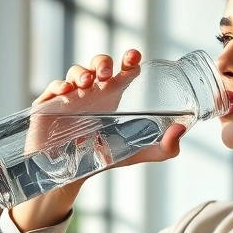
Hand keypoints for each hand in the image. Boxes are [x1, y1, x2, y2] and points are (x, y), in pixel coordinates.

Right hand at [10, 50, 186, 232]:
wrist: (75, 175)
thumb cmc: (108, 156)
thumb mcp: (140, 153)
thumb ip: (166, 147)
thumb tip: (182, 129)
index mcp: (115, 95)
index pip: (122, 69)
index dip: (128, 59)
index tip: (134, 57)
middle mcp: (93, 91)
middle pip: (98, 64)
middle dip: (103, 62)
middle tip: (108, 75)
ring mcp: (71, 97)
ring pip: (75, 72)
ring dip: (82, 72)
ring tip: (88, 84)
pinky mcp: (50, 107)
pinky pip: (52, 89)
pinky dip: (59, 85)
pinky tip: (67, 91)